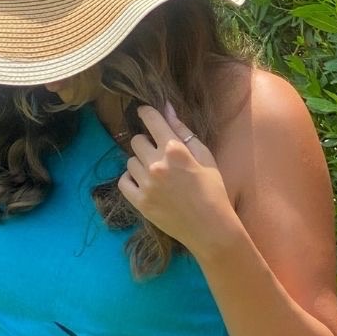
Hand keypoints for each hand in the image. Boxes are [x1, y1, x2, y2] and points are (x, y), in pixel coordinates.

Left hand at [117, 101, 234, 251]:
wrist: (211, 228)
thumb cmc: (213, 190)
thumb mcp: (205, 156)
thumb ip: (184, 131)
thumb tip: (166, 108)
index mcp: (175, 149)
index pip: (151, 120)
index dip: (145, 113)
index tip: (143, 112)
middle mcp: (157, 164)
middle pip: (136, 141)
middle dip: (146, 143)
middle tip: (157, 153)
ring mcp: (146, 184)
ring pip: (129, 161)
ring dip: (139, 162)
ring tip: (154, 172)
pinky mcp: (140, 202)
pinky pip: (123, 181)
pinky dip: (131, 180)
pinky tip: (144, 183)